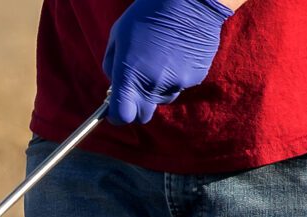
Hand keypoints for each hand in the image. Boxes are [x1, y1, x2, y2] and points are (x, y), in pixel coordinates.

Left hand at [102, 0, 234, 125]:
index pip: (122, 115)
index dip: (118, 115)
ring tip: (161, 59)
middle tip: (137, 87)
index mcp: (130, 75)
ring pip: (162, 99)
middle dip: (137, 107)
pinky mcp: (195, 78)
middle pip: (143, 116)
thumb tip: (114, 85)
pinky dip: (176, 75)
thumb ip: (111, 65)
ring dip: (157, 88)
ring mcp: (176, 83)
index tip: (117, 110)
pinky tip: (177, 53)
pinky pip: (180, 85)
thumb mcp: (118, 35)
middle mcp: (153, 85)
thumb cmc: (147, 14)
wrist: (188, 0)